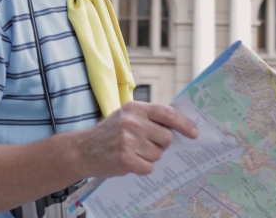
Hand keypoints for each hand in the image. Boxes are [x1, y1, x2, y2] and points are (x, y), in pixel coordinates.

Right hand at [76, 101, 197, 178]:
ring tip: (133, 152)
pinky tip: (130, 161)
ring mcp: (128, 141)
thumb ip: (149, 118)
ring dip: (149, 156)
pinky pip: (149, 167)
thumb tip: (180, 127)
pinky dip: (142, 167)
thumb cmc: (108, 133)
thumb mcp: (126, 116)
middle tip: (145, 144)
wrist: (81, 150)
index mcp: (135, 108)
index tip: (194, 133)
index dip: (184, 124)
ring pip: (158, 154)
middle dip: (160, 144)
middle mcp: (132, 122)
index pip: (167, 114)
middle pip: (167, 138)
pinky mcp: (125, 159)